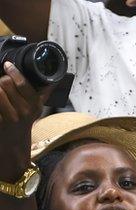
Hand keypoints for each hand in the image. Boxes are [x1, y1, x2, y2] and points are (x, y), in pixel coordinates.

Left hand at [0, 63, 53, 180]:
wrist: (14, 143)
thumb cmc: (24, 122)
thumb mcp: (36, 108)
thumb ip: (43, 93)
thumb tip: (55, 79)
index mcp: (35, 105)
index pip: (22, 84)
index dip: (14, 72)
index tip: (8, 65)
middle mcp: (24, 112)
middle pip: (6, 83)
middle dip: (1, 80)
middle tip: (2, 82)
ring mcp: (10, 117)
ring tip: (0, 92)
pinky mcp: (0, 122)